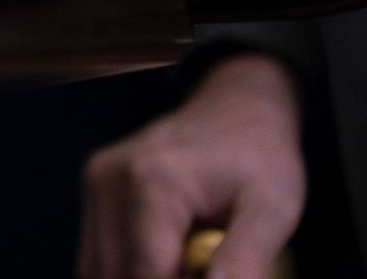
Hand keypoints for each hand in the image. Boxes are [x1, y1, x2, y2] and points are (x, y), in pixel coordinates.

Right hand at [80, 53, 301, 278]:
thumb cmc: (259, 155)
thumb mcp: (273, 210)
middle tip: (201, 271)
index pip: (146, 274)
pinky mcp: (94, 190)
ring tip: (186, 267)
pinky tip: (167, 265)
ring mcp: (95, 184)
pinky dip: (127, 273)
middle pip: (114, 276)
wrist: (235, 105)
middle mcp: (108, 181)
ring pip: (95, 271)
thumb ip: (245, 261)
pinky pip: (97, 257)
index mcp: (152, 183)